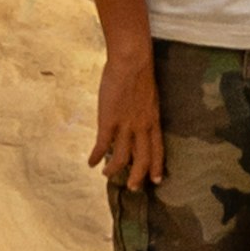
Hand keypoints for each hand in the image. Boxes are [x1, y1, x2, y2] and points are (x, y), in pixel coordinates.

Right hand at [89, 37, 163, 189]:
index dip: (157, 166)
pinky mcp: (108, 121)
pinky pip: (102, 145)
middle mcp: (142, 127)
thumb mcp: (150, 98)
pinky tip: (91, 162)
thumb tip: (138, 124)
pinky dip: (96, 156)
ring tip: (107, 175)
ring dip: (114, 169)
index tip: (157, 180)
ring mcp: (125, 126)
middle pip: (142, 160)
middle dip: (138, 177)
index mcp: (154, 121)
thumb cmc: (140, 74)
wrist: (131, 62)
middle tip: (132, 188)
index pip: (158, 149)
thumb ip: (145, 114)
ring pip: (121, 158)